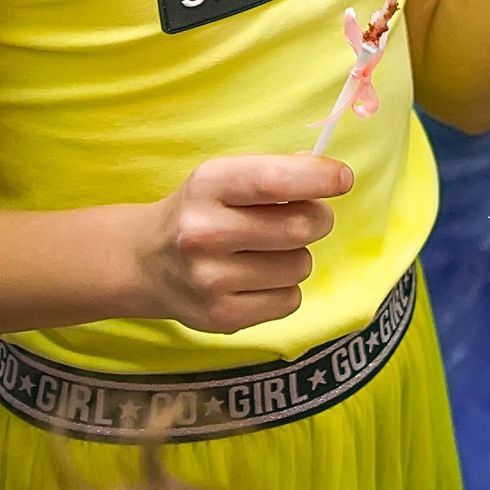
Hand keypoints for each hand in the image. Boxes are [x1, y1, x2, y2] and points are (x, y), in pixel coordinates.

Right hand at [136, 155, 346, 334]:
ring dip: (299, 256)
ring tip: (269, 251)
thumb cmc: (202, 210)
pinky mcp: (222, 317)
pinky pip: (290, 300)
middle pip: (298, 227)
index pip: (273, 180)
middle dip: (317, 219)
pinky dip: (286, 287)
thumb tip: (332, 176)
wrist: (146, 261)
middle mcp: (203, 232)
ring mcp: (210, 279)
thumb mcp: (225, 177)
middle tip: (307, 217)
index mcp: (207, 185)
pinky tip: (258, 278)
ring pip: (300, 266)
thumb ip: (277, 172)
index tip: (343, 178)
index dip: (318, 178)